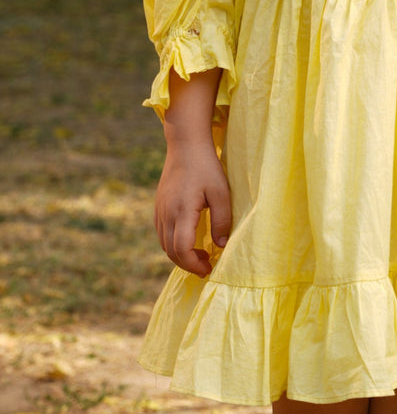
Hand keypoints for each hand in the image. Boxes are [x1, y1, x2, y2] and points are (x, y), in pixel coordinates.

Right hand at [154, 139, 231, 277]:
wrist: (186, 145)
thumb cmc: (206, 167)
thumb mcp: (221, 192)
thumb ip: (222, 220)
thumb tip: (221, 246)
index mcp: (182, 211)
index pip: (182, 249)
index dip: (194, 264)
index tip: (208, 268)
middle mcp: (167, 213)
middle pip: (171, 251)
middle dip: (188, 264)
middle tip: (206, 266)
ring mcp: (160, 210)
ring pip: (164, 244)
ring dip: (180, 255)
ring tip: (199, 255)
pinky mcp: (159, 206)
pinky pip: (161, 233)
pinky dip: (172, 244)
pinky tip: (188, 240)